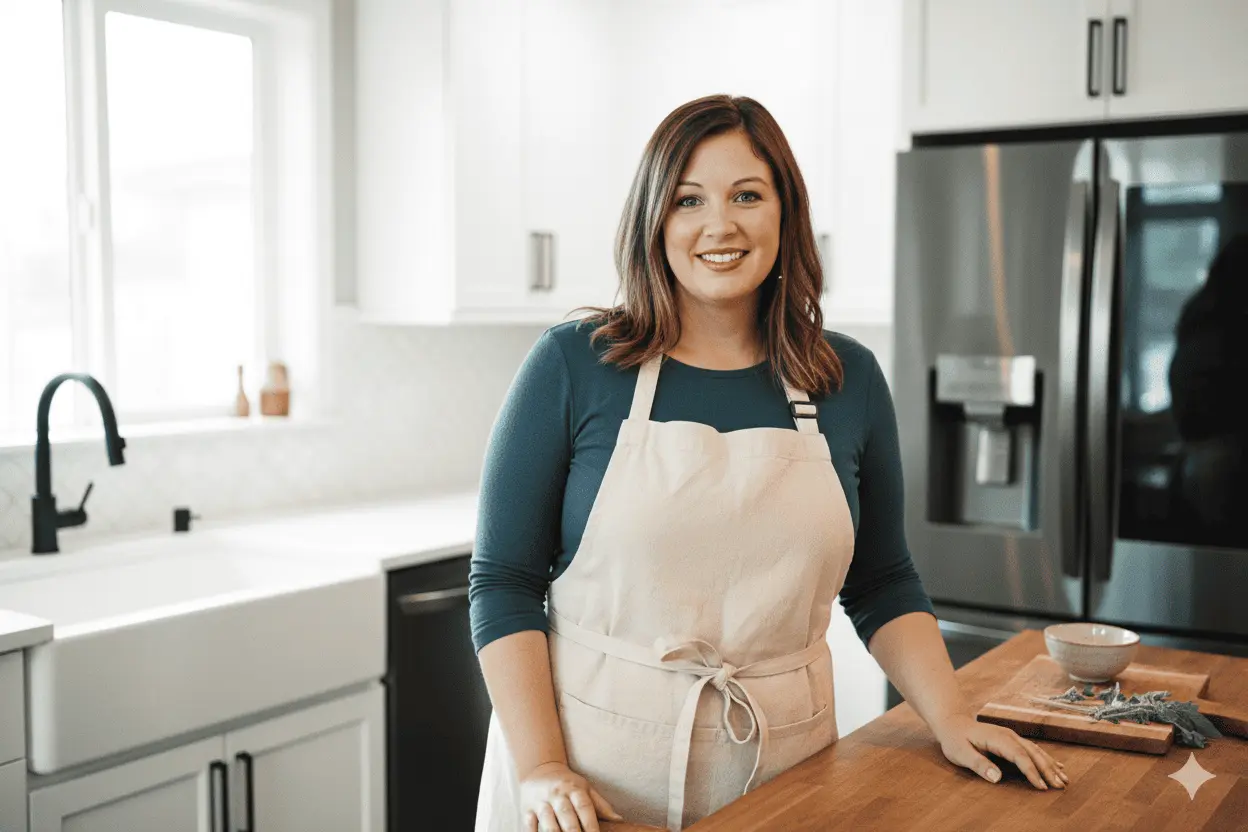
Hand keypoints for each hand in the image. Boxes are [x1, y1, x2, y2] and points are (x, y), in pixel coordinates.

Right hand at [520, 760, 623, 831]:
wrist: (540, 770)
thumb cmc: (568, 784)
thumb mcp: (586, 789)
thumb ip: (601, 805)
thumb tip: (619, 820)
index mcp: (575, 789)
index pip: (584, 807)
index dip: (591, 824)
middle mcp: (558, 794)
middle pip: (566, 815)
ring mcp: (541, 802)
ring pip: (547, 821)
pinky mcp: (526, 809)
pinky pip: (529, 824)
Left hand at [934, 714, 1068, 789]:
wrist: (953, 723)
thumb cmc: (955, 739)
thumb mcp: (960, 753)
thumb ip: (978, 764)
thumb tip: (997, 777)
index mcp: (997, 738)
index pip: (1019, 756)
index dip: (1032, 772)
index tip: (1042, 787)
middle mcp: (1008, 735)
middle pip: (1032, 753)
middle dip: (1048, 770)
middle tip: (1060, 786)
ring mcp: (1011, 736)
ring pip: (1036, 751)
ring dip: (1050, 765)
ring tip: (1064, 779)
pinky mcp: (1012, 740)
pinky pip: (1032, 749)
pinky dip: (1046, 759)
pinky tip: (1056, 766)